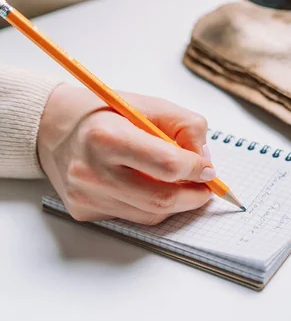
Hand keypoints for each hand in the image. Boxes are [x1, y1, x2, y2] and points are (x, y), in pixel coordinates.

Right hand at [37, 84, 213, 224]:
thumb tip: (204, 158)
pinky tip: (144, 185)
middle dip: (193, 196)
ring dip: (174, 202)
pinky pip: (131, 216)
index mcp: (107, 136)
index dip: (196, 169)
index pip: (166, 164)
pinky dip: (149, 205)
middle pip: (160, 199)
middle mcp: (92, 170)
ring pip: (149, 213)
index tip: (208, 168)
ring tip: (179, 183)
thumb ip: (183, 125)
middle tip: (205, 186)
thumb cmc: (103, 112)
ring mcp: (85, 195)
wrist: (52, 127)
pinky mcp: (83, 211)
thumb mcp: (146, 105)